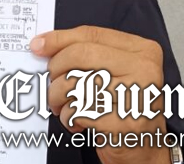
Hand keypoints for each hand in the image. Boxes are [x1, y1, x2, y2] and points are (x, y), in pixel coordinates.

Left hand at [31, 26, 169, 163]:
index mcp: (141, 50)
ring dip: (59, 98)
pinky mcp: (126, 123)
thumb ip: (84, 54)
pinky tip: (76, 121)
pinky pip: (80, 111)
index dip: (59, 39)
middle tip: (53, 85)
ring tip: (63, 106)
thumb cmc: (122, 107)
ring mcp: (137, 96)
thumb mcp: (111, 72)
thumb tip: (43, 44)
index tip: (38, 46)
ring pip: (77, 84)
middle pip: (80, 55)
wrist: (142, 147)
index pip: (91, 35)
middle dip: (56, 70)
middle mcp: (145, 69)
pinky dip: (69, 117)